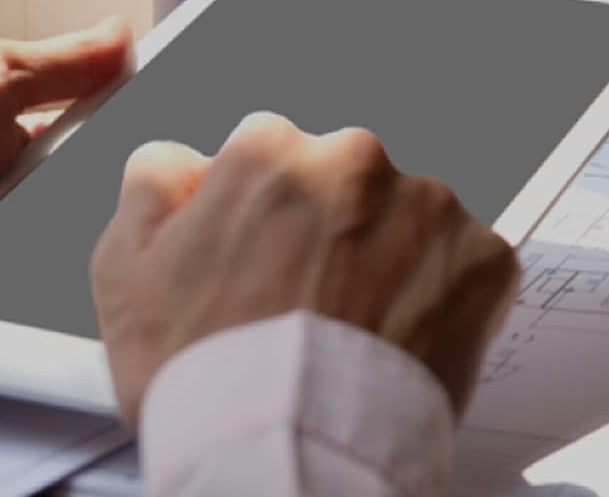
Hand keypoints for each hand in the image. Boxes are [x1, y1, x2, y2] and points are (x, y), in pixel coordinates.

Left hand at [0, 19, 131, 365]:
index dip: (116, 104)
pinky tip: (62, 252)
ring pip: (60, 210)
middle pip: (75, 160)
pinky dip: (49, 255)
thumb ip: (63, 59)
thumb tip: (118, 32)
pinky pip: (37, 257)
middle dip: (101, 164)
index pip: (76, 98)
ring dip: (77, 213)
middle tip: (130, 170)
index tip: (159, 111)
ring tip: (101, 217)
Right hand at [89, 114, 520, 427]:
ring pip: (410, 220)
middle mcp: (355, 162)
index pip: (273, 153)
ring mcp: (427, 208)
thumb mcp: (125, 275)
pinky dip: (444, 297)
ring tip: (357, 331)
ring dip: (392, 260)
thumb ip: (152, 190)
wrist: (289, 454)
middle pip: (348, 180)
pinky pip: (466, 263)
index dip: (265, 214)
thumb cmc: (210, 380)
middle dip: (335, 231)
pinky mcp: (483, 259)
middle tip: (312, 303)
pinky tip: (402, 340)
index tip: (268, 259)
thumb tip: (177, 165)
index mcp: (271, 154)